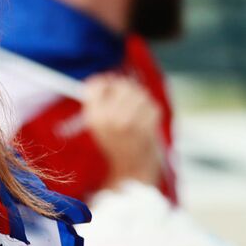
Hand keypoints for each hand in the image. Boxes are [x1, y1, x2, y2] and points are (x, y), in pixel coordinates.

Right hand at [82, 73, 162, 188]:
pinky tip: (142, 118)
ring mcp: (133, 121)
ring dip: (136, 97)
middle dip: (121, 86)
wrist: (131, 167)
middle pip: (120, 85)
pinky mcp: (149, 123)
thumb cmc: (113, 143)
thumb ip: (96, 101)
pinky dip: (148, 108)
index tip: (104, 82)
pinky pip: (151, 103)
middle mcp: (112, 119)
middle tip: (121, 91)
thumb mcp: (96, 125)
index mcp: (95, 119)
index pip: (96, 86)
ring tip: (132, 109)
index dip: (101, 81)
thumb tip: (102, 79)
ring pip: (138, 92)